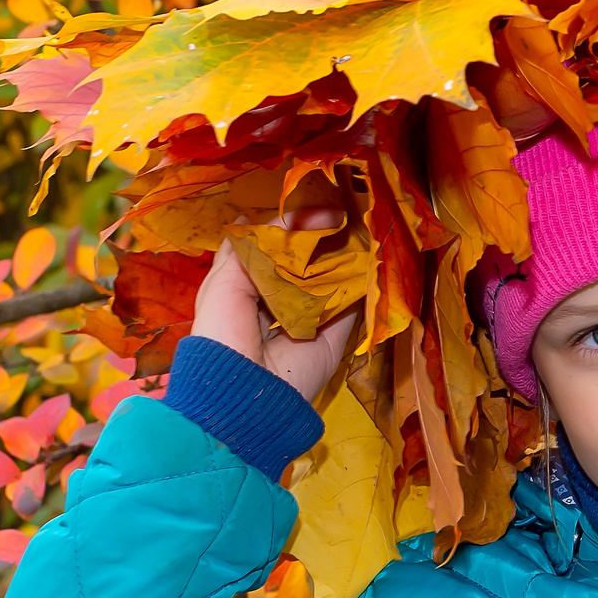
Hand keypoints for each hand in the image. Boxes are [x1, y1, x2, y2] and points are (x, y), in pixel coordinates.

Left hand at [191, 210, 359, 401]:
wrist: (245, 394)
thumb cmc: (224, 334)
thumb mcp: (224, 281)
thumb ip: (251, 247)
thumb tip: (278, 217)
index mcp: (243, 290)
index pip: (266, 250)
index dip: (283, 226)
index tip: (303, 203)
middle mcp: (276, 302)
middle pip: (301, 261)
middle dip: (318, 236)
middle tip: (339, 207)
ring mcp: (309, 319)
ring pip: (329, 278)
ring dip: (343, 254)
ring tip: (358, 222)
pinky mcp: (334, 336)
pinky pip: (354, 304)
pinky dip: (364, 282)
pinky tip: (373, 253)